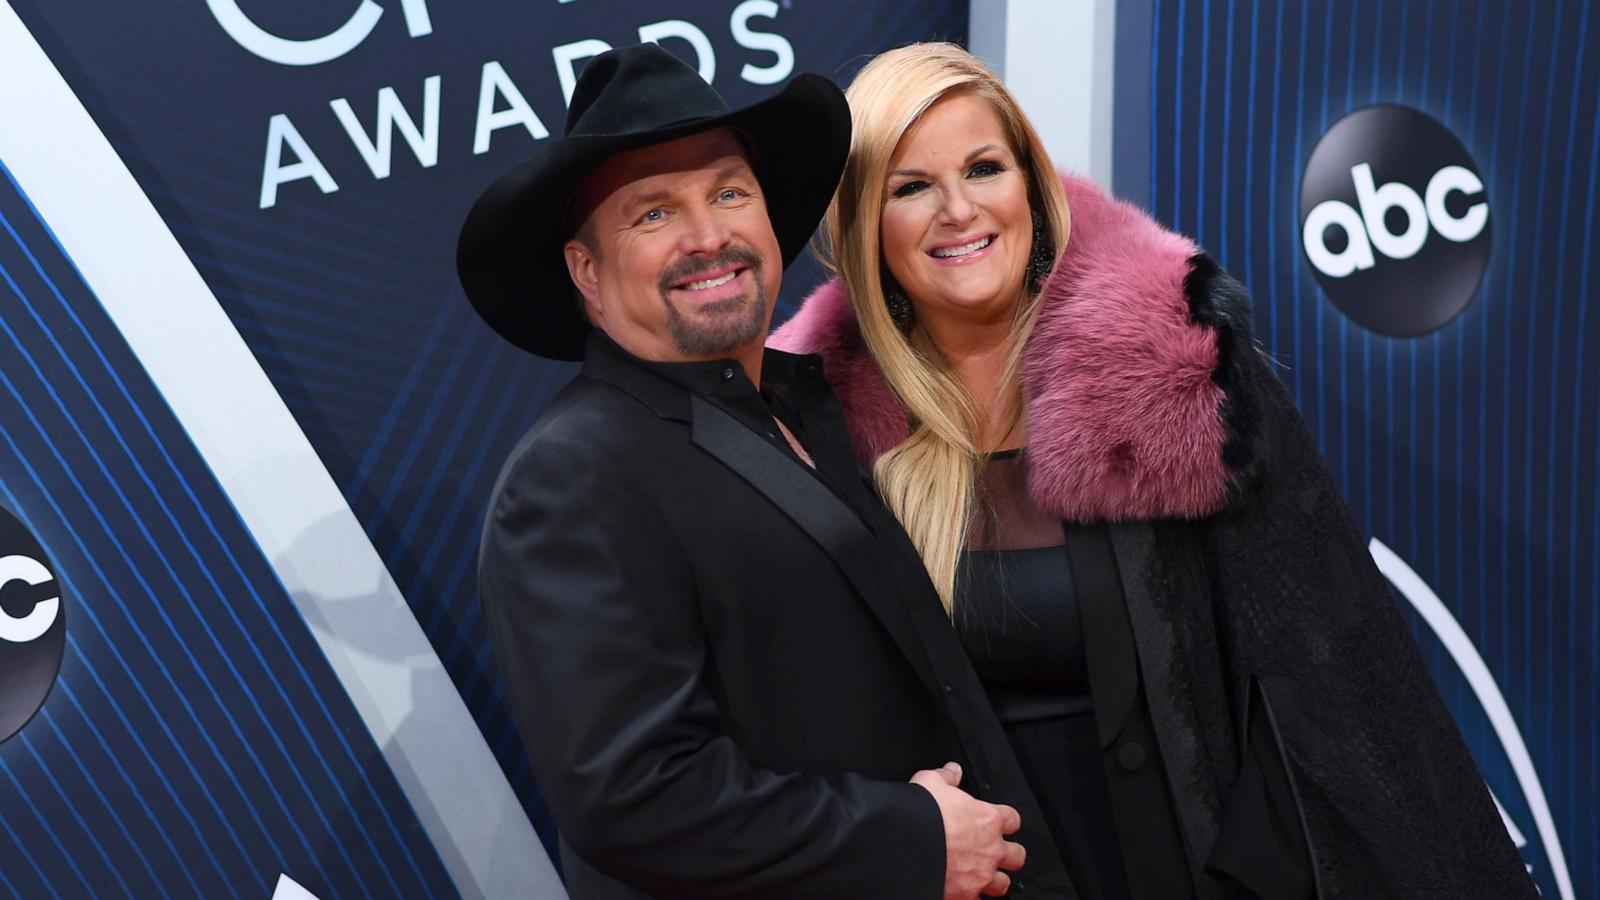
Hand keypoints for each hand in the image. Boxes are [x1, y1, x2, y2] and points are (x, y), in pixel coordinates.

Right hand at [910, 762, 1025, 898]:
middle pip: (1017, 856)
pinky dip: (971, 896)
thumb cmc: (919, 815)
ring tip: (981, 875)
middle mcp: (990, 849)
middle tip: (994, 851)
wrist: (902, 847)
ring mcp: (980, 875)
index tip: (999, 822)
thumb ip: (946, 777)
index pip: (1013, 820)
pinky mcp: (965, 896)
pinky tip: (962, 890)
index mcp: (987, 819)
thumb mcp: (931, 783)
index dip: (1006, 821)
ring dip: (994, 880)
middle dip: (1008, 854)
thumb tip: (953, 770)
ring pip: (1003, 884)